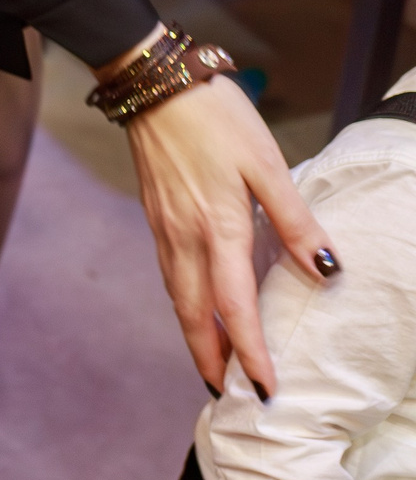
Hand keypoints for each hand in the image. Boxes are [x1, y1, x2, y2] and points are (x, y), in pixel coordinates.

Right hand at [122, 68, 331, 395]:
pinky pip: (169, 275)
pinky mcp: (156, 217)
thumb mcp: (267, 163)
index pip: (235, 306)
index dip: (251, 351)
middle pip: (194, 315)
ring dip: (195, 336)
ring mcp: (164, 229)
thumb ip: (296, 220)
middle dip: (212, 359)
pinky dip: (184, 304)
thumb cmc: (215, 117)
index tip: (265, 388)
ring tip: (213, 363)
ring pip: (178, 298)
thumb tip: (326, 270)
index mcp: (218, 228)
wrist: (153, 84)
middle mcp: (184, 238)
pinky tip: (196, 306)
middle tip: (228, 395)